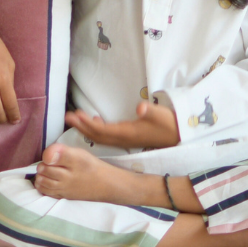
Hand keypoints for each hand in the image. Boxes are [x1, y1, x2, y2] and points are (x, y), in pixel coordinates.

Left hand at [64, 101, 178, 148]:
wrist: (179, 137)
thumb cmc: (169, 123)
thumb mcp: (160, 114)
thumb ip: (150, 111)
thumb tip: (140, 107)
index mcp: (127, 133)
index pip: (102, 130)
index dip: (88, 124)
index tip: (75, 115)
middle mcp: (124, 138)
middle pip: (98, 135)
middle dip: (82, 127)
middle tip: (67, 117)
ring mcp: (126, 139)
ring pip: (102, 136)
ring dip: (87, 128)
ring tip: (75, 119)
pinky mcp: (129, 137)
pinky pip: (108, 135)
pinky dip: (98, 129)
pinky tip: (95, 121)